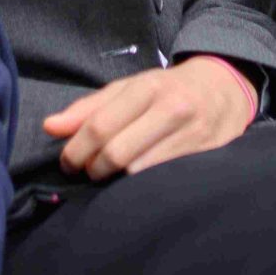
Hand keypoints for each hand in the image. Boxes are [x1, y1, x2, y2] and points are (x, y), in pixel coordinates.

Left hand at [41, 57, 256, 180]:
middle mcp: (171, 108)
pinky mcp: (206, 157)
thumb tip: (50, 127)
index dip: (75, 150)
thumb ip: (89, 108)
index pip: (99, 126)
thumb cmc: (168, 89)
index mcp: (147, 87)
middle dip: (93, 169)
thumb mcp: (129, 88)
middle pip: (116, 153)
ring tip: (111, 177)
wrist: (226, 87)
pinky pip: (163, 181)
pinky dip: (142, 187)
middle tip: (88, 172)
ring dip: (116, 181)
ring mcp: (191, 135)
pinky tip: (135, 183)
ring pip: (138, 172)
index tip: (68, 162)